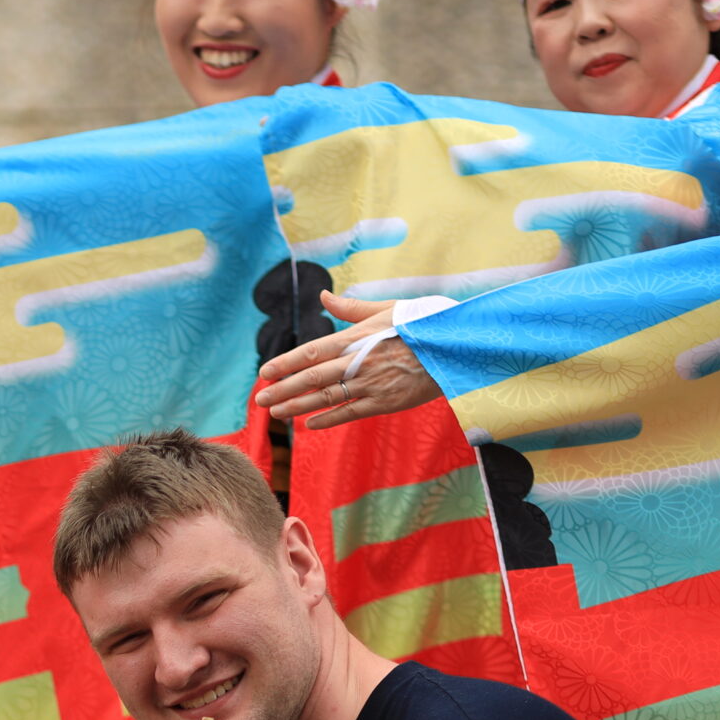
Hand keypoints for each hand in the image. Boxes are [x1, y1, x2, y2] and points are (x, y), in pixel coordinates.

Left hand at [253, 291, 444, 429]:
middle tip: (259, 400)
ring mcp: (374, 383)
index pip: (313, 351)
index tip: (264, 372)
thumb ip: (352, 307)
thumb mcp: (388, 309)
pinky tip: (309, 424)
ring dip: (299, 406)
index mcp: (359, 337)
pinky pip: (352, 412)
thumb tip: (324, 295)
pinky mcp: (388, 402)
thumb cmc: (423, 323)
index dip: (286, 362)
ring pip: (328, 397)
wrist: (460, 346)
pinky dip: (329, 419)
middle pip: (314, 378)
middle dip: (284, 389)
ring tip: (276, 413)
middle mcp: (361, 361)